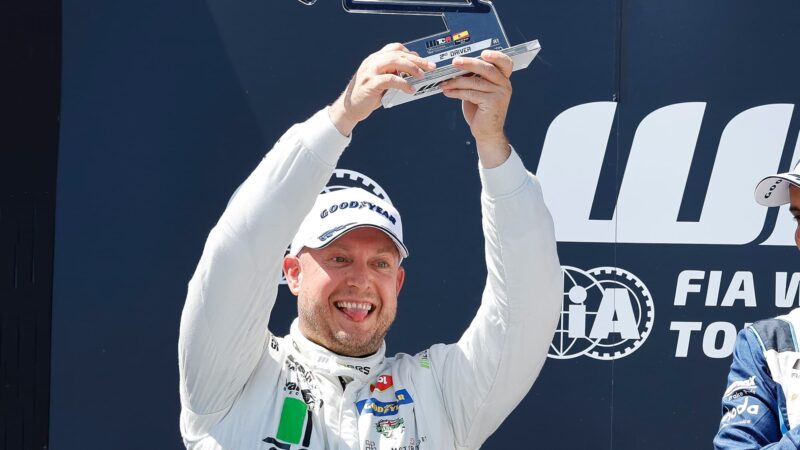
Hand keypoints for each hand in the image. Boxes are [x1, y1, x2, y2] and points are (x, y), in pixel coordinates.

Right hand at [329, 43, 435, 135]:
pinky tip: (410, 89)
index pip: (395, 48)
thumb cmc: (366, 95)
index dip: (410, 52)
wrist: (349, 108)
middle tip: (430, 66)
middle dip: (417, 59)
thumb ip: (391, 74)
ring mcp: (370, 72)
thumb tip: (412, 74)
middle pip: (398, 54)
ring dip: (411, 67)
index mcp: (374, 59)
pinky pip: (390, 79)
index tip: (422, 60)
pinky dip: (403, 84)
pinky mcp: (370, 83)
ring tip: (421, 76)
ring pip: (394, 62)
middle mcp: (372, 62)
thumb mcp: (379, 81)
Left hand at [441, 50, 512, 167]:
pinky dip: (456, 92)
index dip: (496, 55)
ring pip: (475, 82)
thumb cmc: (481, 111)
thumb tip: (456, 68)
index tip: (483, 53)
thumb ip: (474, 79)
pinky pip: (470, 94)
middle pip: (487, 68)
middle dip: (469, 63)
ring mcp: (500, 94)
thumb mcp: (479, 91)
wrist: (487, 133)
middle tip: (454, 62)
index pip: (505, 62)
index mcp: (503, 79)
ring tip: (444, 83)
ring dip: (456, 81)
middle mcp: (504, 85)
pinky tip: (448, 92)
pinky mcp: (492, 103)